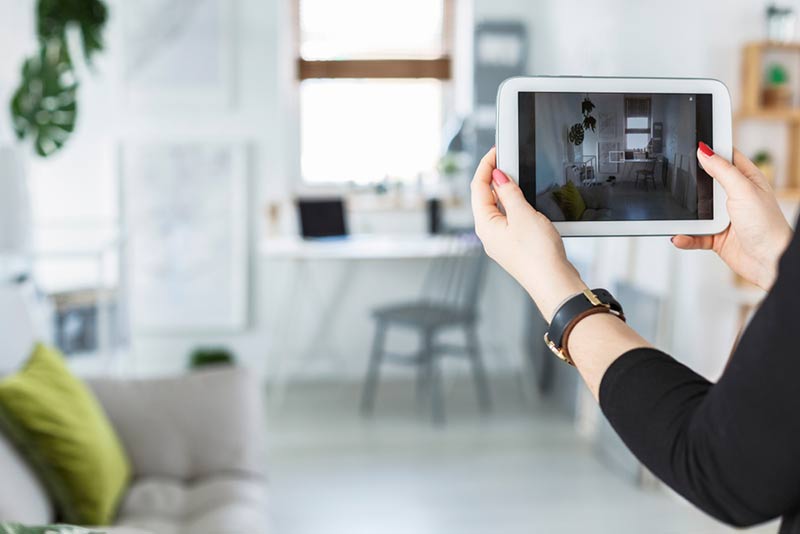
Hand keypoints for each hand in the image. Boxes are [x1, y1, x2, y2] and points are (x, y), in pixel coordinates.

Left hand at [471, 148, 586, 320]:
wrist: (554, 283)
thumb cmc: (538, 255)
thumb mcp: (523, 215)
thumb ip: (509, 192)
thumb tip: (497, 175)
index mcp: (485, 225)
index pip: (478, 187)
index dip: (485, 166)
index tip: (496, 151)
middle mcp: (489, 234)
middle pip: (485, 197)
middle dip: (494, 176)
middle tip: (507, 159)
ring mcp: (501, 241)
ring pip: (498, 208)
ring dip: (505, 190)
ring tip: (518, 176)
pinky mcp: (515, 245)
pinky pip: (509, 219)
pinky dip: (514, 204)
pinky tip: (525, 201)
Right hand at [672, 144, 792, 290]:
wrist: (769, 261)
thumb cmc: (768, 226)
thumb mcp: (743, 190)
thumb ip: (722, 170)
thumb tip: (704, 151)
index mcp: (746, 180)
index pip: (725, 158)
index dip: (709, 151)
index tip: (690, 145)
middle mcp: (734, 197)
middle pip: (704, 183)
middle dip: (689, 185)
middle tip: (676, 182)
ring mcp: (724, 217)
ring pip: (695, 211)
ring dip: (685, 216)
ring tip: (676, 216)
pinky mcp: (715, 236)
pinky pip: (694, 234)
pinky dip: (685, 237)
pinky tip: (680, 236)